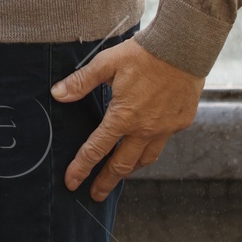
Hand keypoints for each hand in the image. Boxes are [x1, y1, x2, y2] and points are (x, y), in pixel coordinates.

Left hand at [52, 37, 203, 201]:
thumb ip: (81, 82)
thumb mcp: (106, 63)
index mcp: (123, 117)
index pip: (96, 150)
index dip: (81, 168)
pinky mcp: (182, 122)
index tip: (71, 182)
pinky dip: (151, 146)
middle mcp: (145, 129)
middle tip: (95, 194)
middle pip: (122, 165)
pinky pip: (164, 141)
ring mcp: (166, 128)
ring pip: (146, 159)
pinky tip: (145, 142)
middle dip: (106, 182)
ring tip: (120, 174)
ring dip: (130, 169)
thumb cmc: (143, 54)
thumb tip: (57, 94)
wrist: (183, 47)